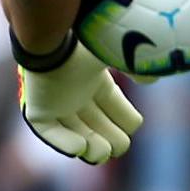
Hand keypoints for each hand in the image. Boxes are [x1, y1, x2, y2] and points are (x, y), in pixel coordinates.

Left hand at [18, 43, 140, 164]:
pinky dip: (64, 143)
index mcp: (97, 81)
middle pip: (100, 127)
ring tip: (100, 151)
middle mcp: (77, 94)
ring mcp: (57, 102)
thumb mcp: (121, 56)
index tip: (132, 126)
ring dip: (92, 148)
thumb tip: (152, 80)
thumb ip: (138, 68)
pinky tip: (80, 147)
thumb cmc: (88, 45)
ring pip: (77, 134)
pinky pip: (49, 132)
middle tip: (116, 147)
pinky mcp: (37, 108)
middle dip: (113, 142)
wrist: (53, 39)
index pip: (117, 109)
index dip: (128, 122)